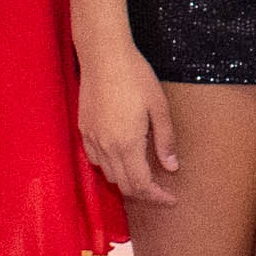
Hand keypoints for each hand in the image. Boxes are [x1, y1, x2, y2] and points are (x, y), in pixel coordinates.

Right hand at [79, 46, 183, 203]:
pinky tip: (122, 157)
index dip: (157, 197)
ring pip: (108, 175)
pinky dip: (110, 167)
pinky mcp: (84, 130)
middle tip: (162, 192)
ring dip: (127, 181)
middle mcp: (107, 147)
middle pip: (124, 186)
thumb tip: (172, 167)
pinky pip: (96, 160)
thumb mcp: (159, 107)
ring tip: (144, 174)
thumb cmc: (135, 76)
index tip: (171, 200)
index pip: (141, 185)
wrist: (103, 55)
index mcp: (127, 143)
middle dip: (144, 194)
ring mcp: (92, 139)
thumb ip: (165, 140)